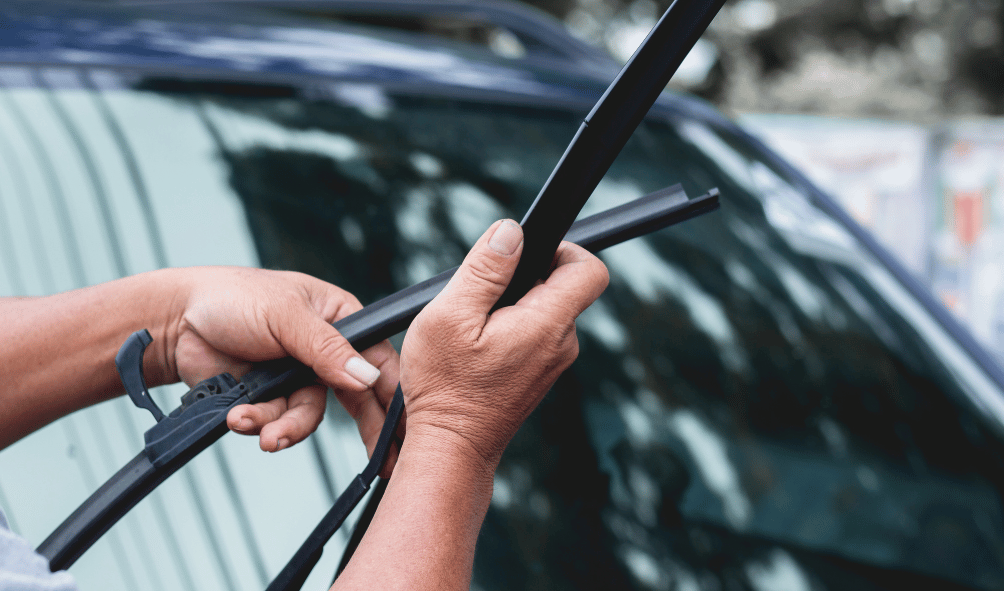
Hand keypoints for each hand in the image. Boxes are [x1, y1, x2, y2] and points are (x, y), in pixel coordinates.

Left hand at [171, 267, 399, 459]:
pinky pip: (275, 422)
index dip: (392, 393)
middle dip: (366, 432)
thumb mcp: (286, 315)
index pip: (377, 359)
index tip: (405, 428)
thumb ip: (327, 348)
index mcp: (341, 321)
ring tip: (266, 437)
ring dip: (287, 429)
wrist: (176, 321)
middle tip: (381, 466)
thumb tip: (366, 378)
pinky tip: (238, 417)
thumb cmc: (234, 298)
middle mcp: (325, 353)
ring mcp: (297, 377)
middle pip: (357, 398)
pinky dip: (257, 424)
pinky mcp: (269, 398)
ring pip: (309, 416)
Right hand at [399, 220, 607, 467]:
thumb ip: (484, 269)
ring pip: (546, 309)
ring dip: (514, 305)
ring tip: (475, 329)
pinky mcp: (540, 374)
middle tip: (481, 298)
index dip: (563, 249)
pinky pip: (535, 333)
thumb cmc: (446, 387)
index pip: (590, 270)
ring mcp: (553, 362)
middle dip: (525, 277)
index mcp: (547, 325)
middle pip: (563, 286)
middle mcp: (561, 344)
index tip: (524, 254)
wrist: (452, 449)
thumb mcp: (450, 316)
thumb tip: (511, 231)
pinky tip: (479, 347)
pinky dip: (511, 328)